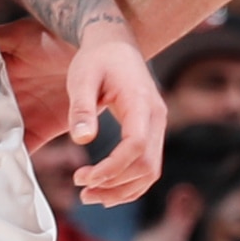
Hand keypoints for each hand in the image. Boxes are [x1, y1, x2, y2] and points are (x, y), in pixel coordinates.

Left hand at [63, 22, 164, 207]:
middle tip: (82, 191)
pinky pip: (148, 166)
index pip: (136, 146)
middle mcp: (156, 117)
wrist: (115, 44)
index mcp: (141, 102)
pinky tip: (106, 190)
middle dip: (115, 185)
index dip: (112, 168)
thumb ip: (82, 109)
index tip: (84, 178)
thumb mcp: (82, 77)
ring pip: (151, 172)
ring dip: (122, 190)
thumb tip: (82, 141)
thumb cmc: (97, 59)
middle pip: (147, 165)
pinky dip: (129, 184)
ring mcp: (157, 126)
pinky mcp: (151, 132)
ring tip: (90, 196)